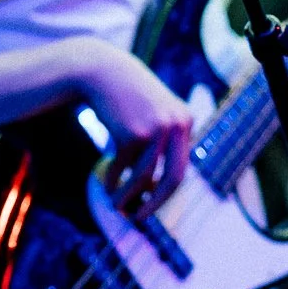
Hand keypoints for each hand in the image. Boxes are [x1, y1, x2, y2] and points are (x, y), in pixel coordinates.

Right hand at [71, 39, 191, 218]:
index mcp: (186, 120)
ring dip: (127, 197)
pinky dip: (112, 180)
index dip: (165, 192)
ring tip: (115, 205)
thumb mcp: (153, 113)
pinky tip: (105, 181)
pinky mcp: (133, 134)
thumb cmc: (126, 96)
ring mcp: (156, 129)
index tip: (151, 205)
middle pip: (173, 179)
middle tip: (140, 219)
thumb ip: (163, 142)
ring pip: (142, 178)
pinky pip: (122, 168)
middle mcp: (177, 125)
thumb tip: (155, 188)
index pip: (181, 168)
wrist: (101, 70)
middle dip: (156, 204)